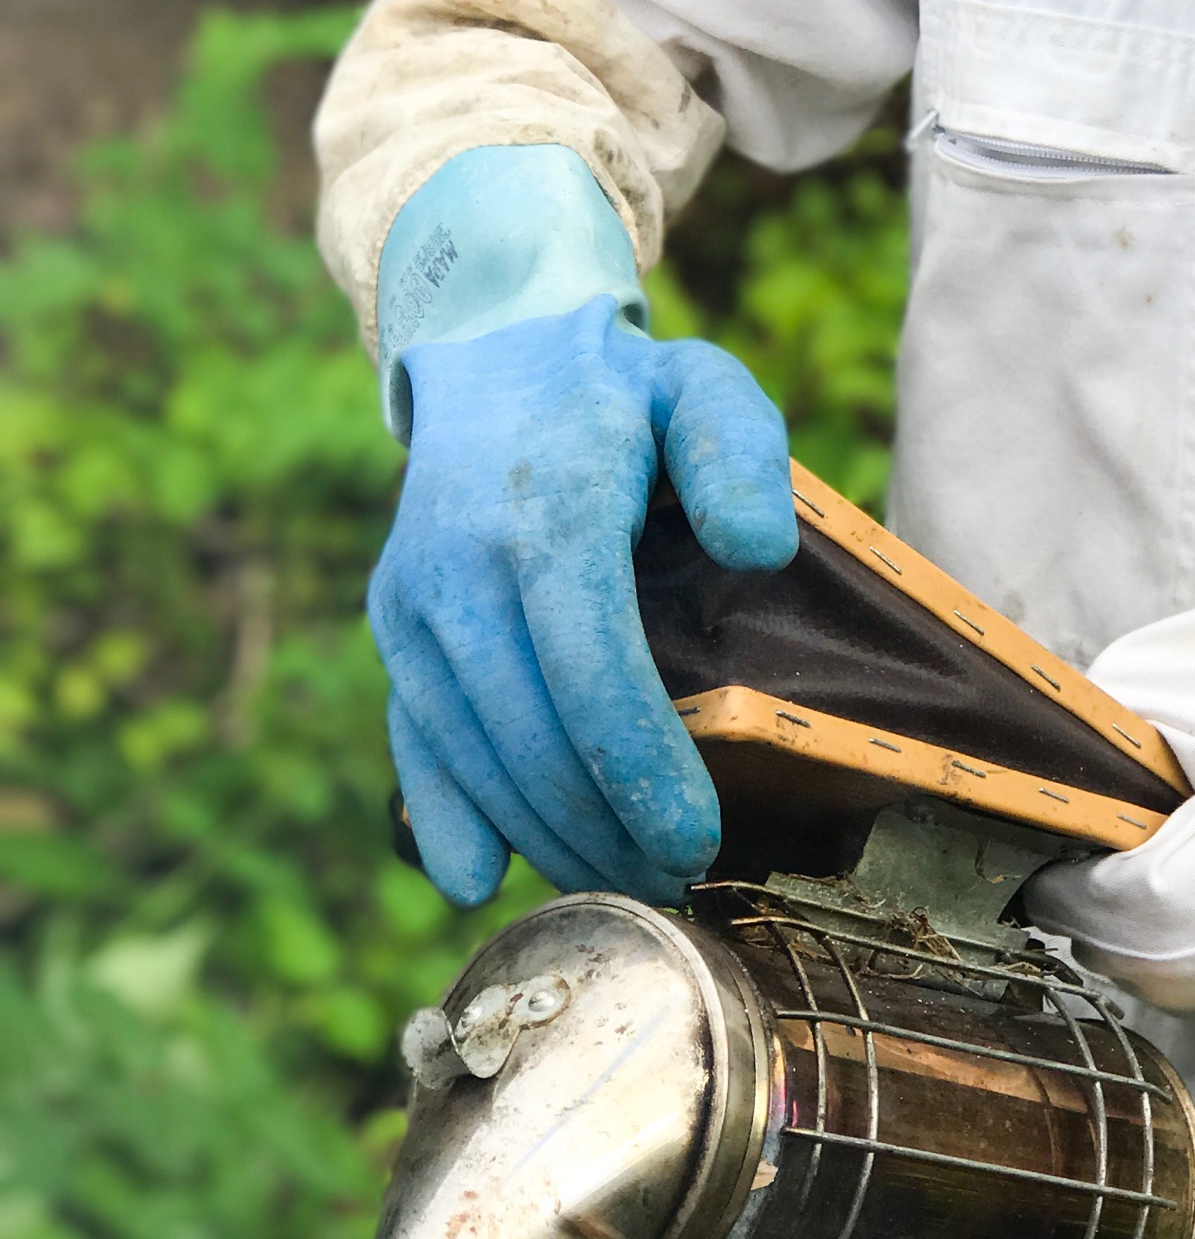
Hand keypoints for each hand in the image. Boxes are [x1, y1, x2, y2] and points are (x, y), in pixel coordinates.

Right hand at [371, 294, 795, 906]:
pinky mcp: (393, 627)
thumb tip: (758, 551)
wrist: (495, 356)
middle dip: (599, 825)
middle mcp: (461, 564)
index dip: (638, 765)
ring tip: (621, 882)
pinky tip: (482, 877)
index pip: (588, 665)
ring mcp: (413, 601)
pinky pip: (412, 739)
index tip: (694, 839)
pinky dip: (445, 815)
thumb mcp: (702, 388)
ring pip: (469, 751)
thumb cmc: (623, 392)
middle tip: (675, 882)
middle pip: (527, 731)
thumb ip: (736, 454)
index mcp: (547, 511)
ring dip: (542, 833)